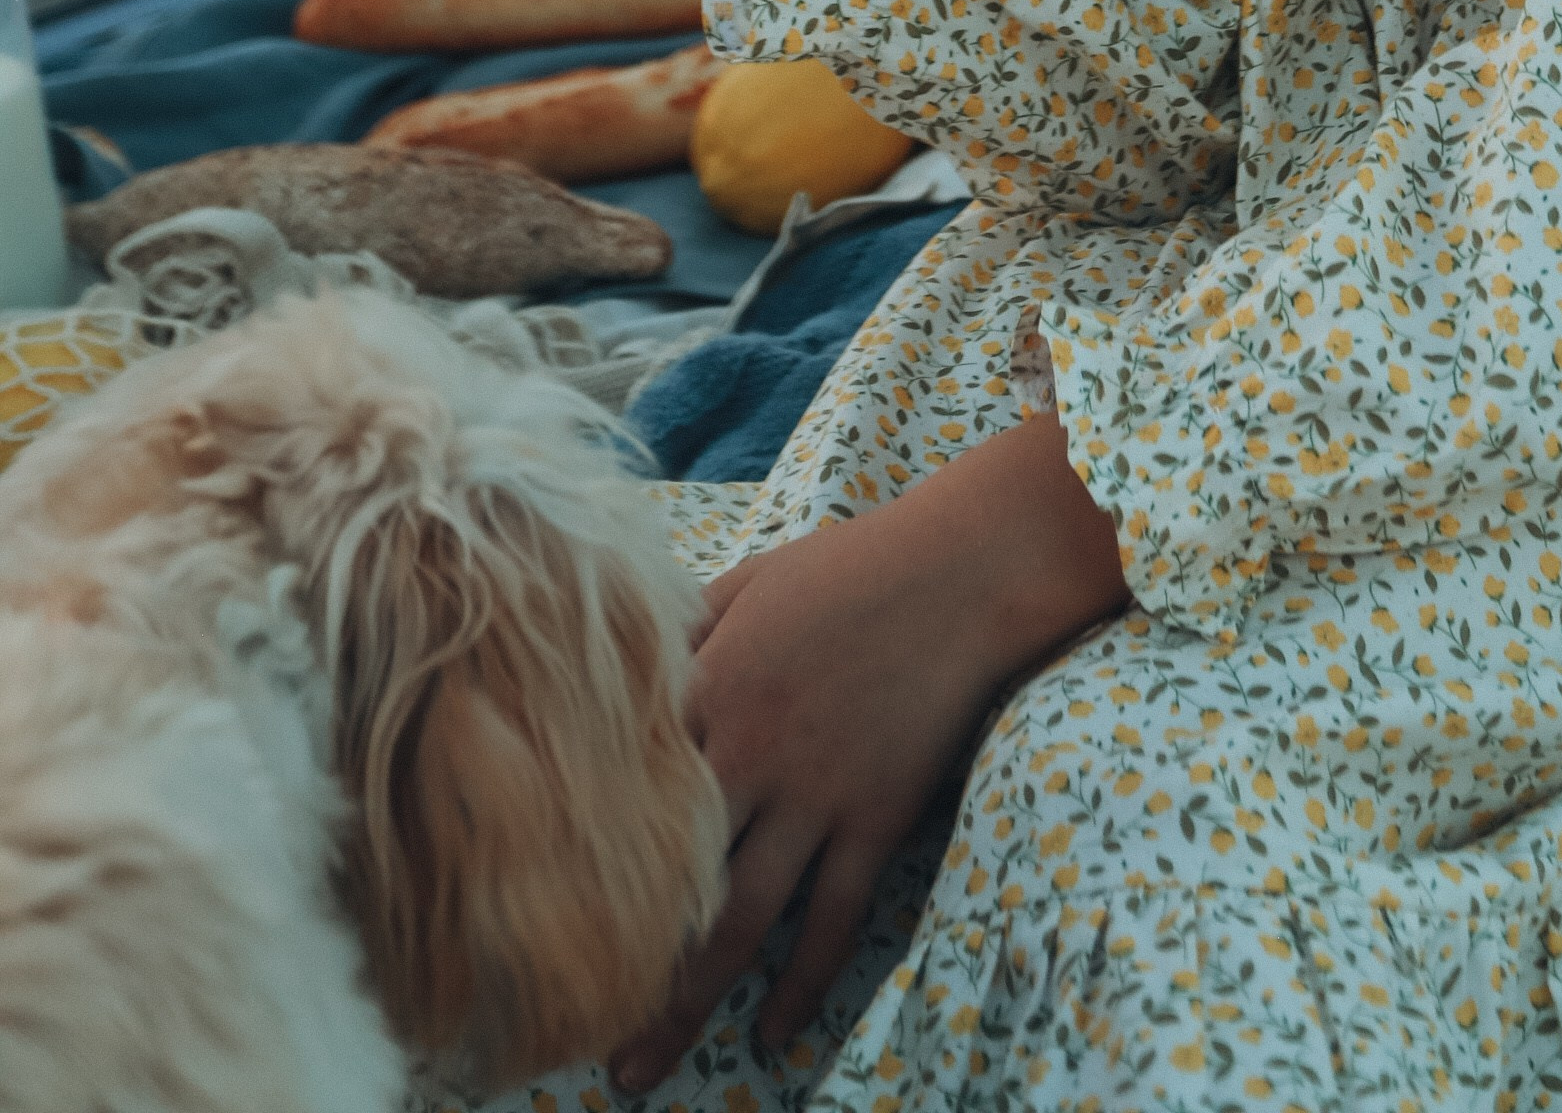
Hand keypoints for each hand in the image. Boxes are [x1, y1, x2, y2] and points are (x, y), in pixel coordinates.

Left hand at [611, 419, 1127, 1089]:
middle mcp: (751, 753)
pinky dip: (802, 983)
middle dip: (621, 965)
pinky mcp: (875, 817)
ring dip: (690, 1002)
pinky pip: (833, 918)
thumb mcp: (751, 581)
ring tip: (647, 1068)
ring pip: (740, 919)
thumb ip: (687, 629)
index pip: (625, 792)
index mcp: (710, 689)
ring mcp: (816, 793)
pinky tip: (773, 1035)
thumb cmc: (850, 566)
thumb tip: (635, 666)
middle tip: (577, 1039)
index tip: (532, 918)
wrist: (959, 569)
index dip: (576, 858)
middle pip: (670, 880)